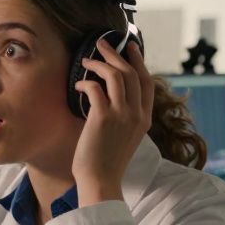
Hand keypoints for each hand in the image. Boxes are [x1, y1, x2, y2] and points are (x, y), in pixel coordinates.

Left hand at [72, 40, 153, 205]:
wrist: (100, 180)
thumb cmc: (106, 161)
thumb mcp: (124, 137)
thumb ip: (124, 117)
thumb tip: (107, 97)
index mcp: (144, 119)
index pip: (146, 83)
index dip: (139, 62)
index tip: (130, 48)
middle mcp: (136, 115)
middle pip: (132, 73)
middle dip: (117, 54)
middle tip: (103, 44)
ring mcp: (122, 115)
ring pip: (116, 76)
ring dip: (100, 63)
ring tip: (86, 60)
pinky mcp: (103, 118)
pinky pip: (95, 88)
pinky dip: (86, 82)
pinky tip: (78, 85)